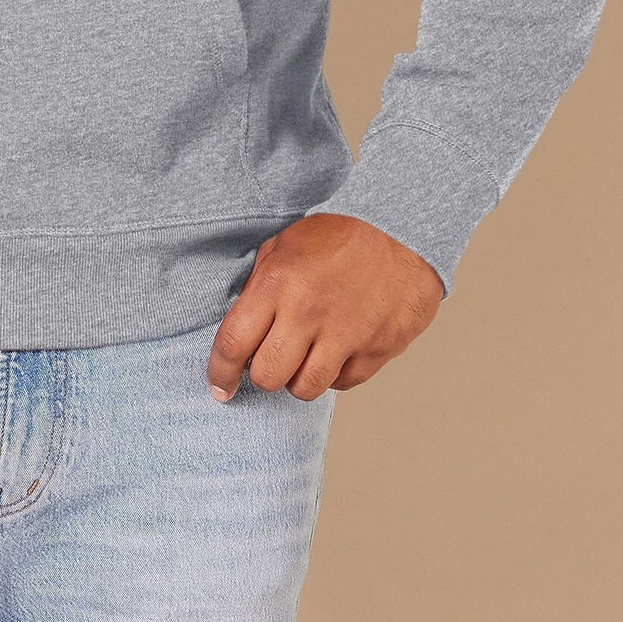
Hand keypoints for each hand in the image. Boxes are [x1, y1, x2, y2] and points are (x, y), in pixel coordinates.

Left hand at [207, 213, 443, 401]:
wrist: (403, 232)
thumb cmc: (341, 235)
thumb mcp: (285, 244)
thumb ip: (259, 285)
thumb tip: (240, 327)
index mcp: (277, 284)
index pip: (233, 344)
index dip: (219, 372)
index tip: (220, 386)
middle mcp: (307, 313)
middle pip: (267, 376)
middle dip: (262, 374)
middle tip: (270, 359)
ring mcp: (343, 335)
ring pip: (304, 389)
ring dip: (298, 378)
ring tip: (304, 355)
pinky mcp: (375, 350)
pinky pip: (341, 384)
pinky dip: (334, 374)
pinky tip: (336, 349)